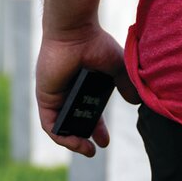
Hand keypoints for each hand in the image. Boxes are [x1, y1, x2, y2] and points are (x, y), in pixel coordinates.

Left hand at [36, 23, 142, 156]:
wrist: (75, 30)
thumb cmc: (95, 42)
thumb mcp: (117, 67)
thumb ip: (126, 85)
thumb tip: (136, 102)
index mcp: (85, 85)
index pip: (89, 113)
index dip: (98, 129)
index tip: (105, 142)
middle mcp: (69, 91)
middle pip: (76, 121)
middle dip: (86, 138)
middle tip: (97, 148)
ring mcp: (56, 94)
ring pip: (62, 125)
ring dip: (73, 141)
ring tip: (88, 149)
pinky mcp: (45, 97)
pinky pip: (50, 124)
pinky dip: (61, 136)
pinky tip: (75, 142)